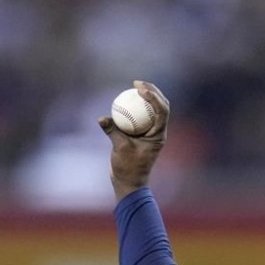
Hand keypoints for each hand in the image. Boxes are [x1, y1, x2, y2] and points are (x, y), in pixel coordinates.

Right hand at [98, 80, 169, 200]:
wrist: (129, 181)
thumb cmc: (127, 168)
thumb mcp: (119, 148)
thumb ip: (112, 131)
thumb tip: (102, 118)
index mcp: (159, 135)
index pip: (162, 111)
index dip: (154, 97)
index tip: (140, 89)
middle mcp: (158, 132)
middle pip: (162, 106)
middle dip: (153, 91)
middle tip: (137, 83)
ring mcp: (152, 132)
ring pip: (154, 110)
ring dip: (147, 96)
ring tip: (135, 85)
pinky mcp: (144, 134)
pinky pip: (142, 115)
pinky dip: (136, 106)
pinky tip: (126, 98)